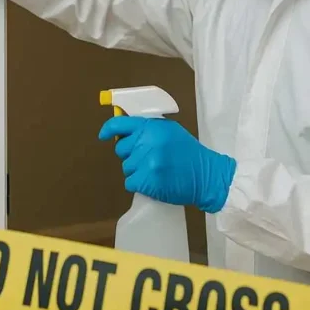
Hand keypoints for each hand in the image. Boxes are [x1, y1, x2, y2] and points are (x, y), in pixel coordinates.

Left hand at [98, 116, 235, 212]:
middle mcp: (147, 143)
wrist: (206, 175)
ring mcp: (146, 163)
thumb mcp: (170, 131)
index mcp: (152, 127)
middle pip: (121, 149)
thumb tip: (126, 132)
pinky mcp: (146, 181)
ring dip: (137, 171)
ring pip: (126, 168)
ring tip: (155, 171)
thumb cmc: (189, 153)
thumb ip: (149, 129)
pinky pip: (130, 183)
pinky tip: (153, 181)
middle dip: (131, 155)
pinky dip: (139, 184)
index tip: (103, 135)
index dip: (108, 129)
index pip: (120, 124)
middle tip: (148, 158)